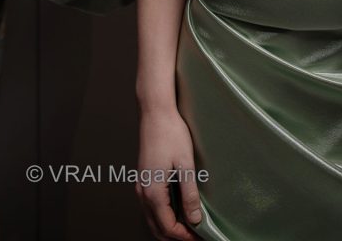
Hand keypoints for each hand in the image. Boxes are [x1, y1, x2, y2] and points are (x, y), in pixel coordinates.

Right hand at [136, 107, 203, 239]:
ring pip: (152, 219)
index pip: (168, 227)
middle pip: (157, 228)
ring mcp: (141, 186)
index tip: (200, 237)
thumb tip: (194, 220)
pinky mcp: (143, 178)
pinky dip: (162, 217)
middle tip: (195, 236)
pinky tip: (177, 211)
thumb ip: (189, 194)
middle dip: (175, 236)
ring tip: (189, 227)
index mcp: (153, 192)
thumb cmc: (171, 134)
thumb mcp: (186, 164)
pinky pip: (150, 207)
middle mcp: (143, 193)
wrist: (155, 112)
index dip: (185, 236)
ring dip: (168, 228)